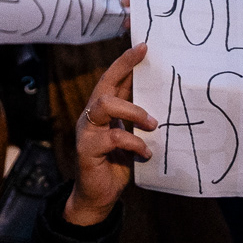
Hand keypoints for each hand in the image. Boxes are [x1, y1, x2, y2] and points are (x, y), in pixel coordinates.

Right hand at [63, 45, 155, 226]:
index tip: (144, 46)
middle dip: (125, 71)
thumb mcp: (128, 134)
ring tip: (153, 124)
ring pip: (105, 105)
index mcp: (100, 110)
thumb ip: (134, 116)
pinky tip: (145, 154)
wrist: (97, 196)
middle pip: (104, 85)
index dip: (125, 61)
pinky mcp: (87, 149)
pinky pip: (113, 137)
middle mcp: (90, 116)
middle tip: (150, 70)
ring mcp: (86, 132)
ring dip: (133, 111)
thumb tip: (156, 94)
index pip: (110, 78)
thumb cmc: (114, 163)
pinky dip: (134, 144)